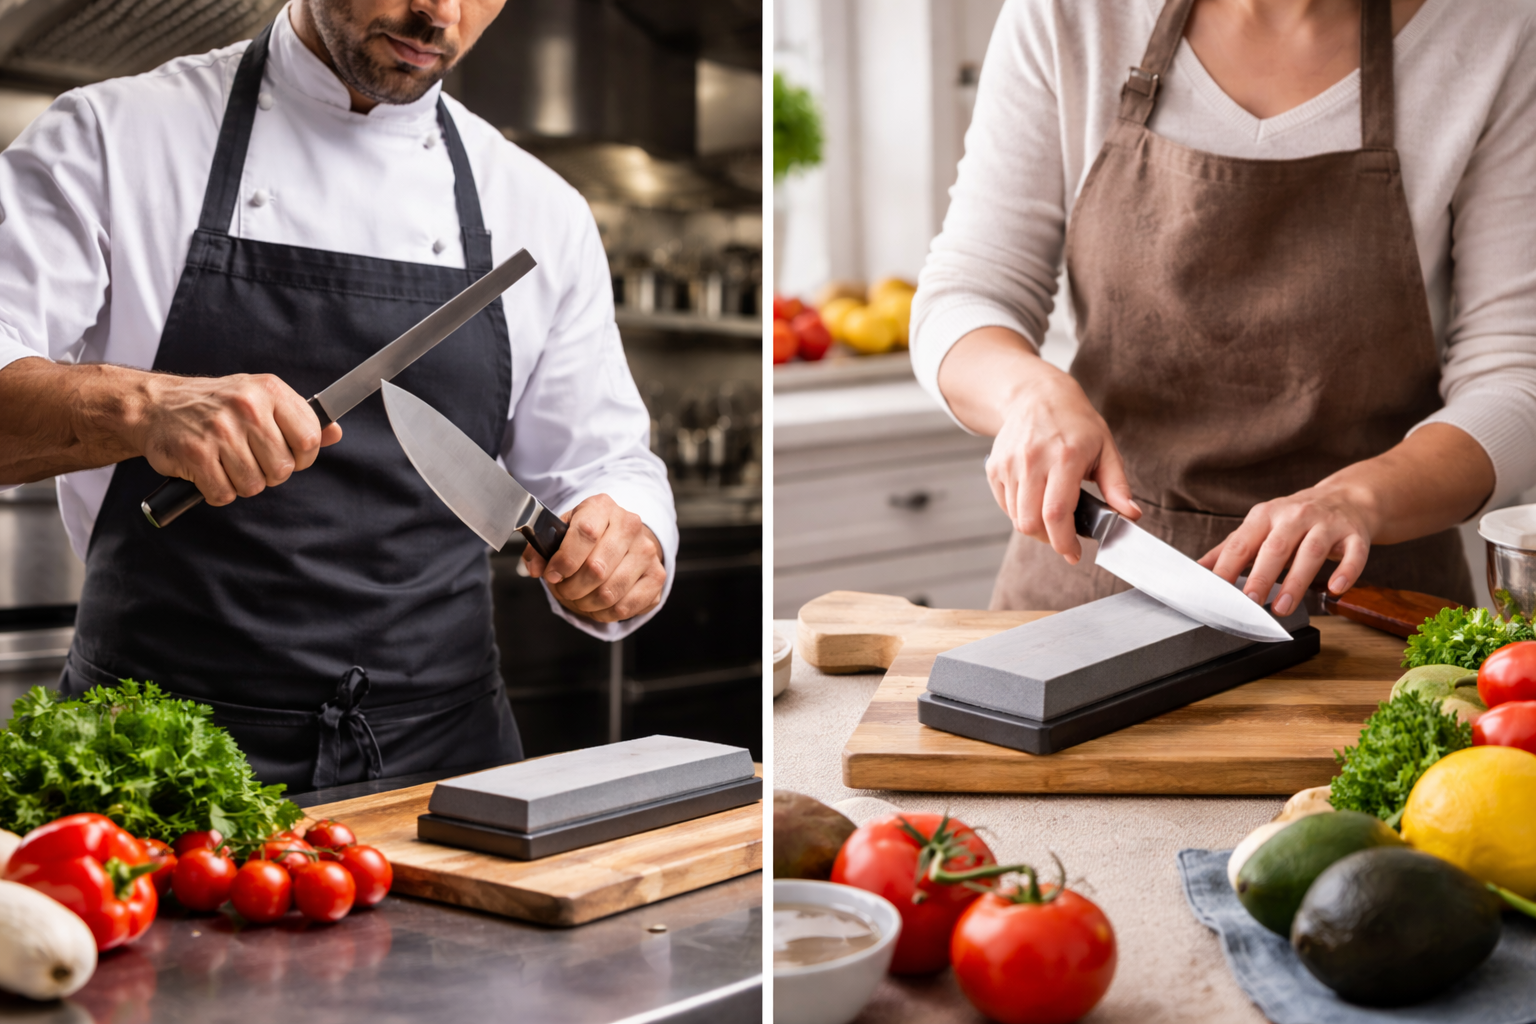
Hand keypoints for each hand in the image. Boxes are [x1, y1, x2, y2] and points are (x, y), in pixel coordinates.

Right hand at [129, 372, 342, 505]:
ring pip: (254, 485)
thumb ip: (299, 418)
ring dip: (241, 483)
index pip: (310, 439)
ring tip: (226, 463)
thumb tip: (335, 433)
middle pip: (283, 469)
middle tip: (249, 459)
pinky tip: (208, 472)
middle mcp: (247, 407)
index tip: (288, 456)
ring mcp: (220, 430)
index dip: (302, 458)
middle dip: (269, 474)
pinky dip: (217, 491)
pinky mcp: (195, 453)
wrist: (156, 405)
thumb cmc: (215, 405)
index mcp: (269, 391)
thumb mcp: (261, 398)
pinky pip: (223, 493)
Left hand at [522, 494, 665, 623]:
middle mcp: (630, 525)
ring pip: (610, 592)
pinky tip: (597, 605)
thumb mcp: (561, 533)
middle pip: (597, 568)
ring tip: (579, 598)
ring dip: (586, 603)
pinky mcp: (657, 576)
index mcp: (602, 507)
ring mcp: (647, 551)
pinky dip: (605, 613)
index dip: (564, 561)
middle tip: (564, 590)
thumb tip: (534, 568)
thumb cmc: (588, 537)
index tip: (552, 575)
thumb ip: (541, 549)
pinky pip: (626, 606)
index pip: (585, 533)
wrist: (622, 538)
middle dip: (571, 588)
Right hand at [985, 364, 1139, 562]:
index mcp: (1065, 457)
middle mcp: (1033, 460)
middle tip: (1064, 538)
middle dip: (1049, 540)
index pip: (1057, 513)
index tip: (1074, 554)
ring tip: (1051, 516)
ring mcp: (1009, 464)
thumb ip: (1117, 485)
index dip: (1064, 541)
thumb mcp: (1106, 448)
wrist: (1037, 396)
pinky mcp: (994, 467)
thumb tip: (1131, 515)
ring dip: (1035, 527)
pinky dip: (1020, 512)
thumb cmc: (1075, 423)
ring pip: (1016, 518)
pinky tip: (1035, 501)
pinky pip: (1005, 505)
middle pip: (1031, 522)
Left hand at [1199, 483, 1376, 616]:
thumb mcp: (1260, 527)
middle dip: (1261, 575)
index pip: (1242, 543)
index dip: (1227, 567)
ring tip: (1281, 608)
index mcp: (1266, 515)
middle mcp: (1295, 516)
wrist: (1345, 498)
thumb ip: (1230, 549)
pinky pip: (1354, 554)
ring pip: (1311, 553)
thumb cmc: (1295, 519)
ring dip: (1296, 582)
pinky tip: (1335, 588)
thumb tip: (1197, 569)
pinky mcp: (1355, 535)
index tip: (1216, 592)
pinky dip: (1346, 571)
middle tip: (1249, 602)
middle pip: (1275, 547)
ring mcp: (1327, 524)